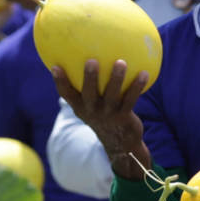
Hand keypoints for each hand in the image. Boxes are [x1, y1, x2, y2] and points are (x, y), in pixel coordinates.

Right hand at [51, 58, 150, 179]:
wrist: (120, 143)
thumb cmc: (104, 115)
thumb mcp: (91, 105)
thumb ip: (89, 86)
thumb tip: (89, 57)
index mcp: (81, 107)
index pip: (66, 94)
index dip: (60, 82)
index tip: (55, 67)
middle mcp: (92, 110)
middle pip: (89, 93)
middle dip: (89, 77)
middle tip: (91, 61)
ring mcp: (108, 114)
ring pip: (112, 95)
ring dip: (116, 78)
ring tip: (121, 62)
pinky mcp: (124, 117)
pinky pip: (131, 99)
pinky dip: (137, 86)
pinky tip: (144, 73)